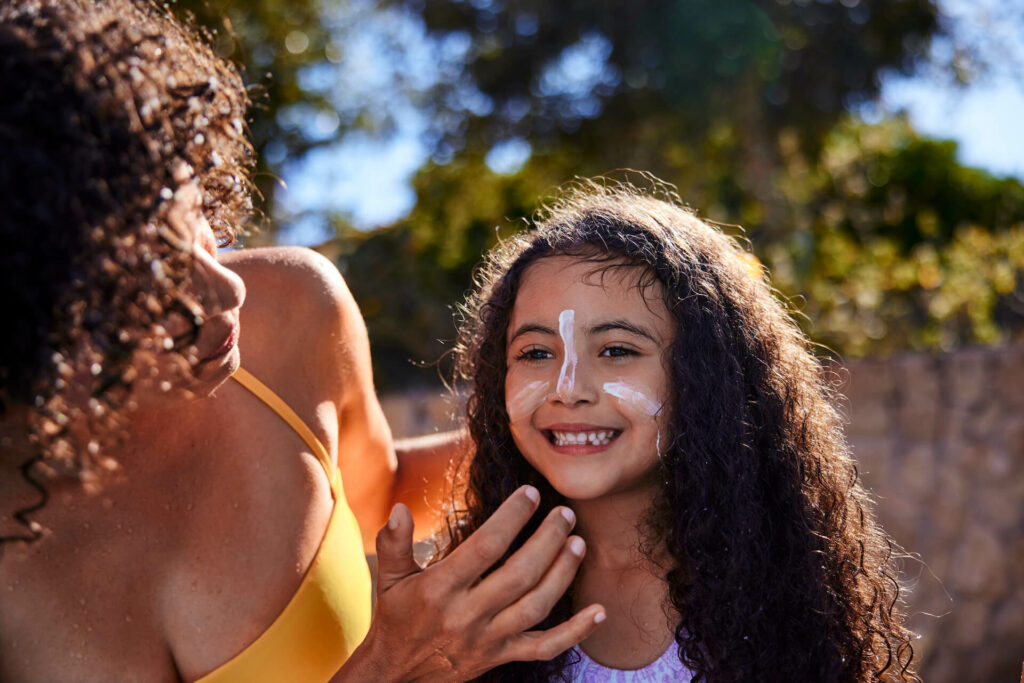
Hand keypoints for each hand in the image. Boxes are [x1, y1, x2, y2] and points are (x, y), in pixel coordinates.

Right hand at [336, 486, 604, 681]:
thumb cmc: (396, 618)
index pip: (484, 548)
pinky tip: (599, 611)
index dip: (511, 519)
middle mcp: (466, 615)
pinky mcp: (502, 656)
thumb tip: (399, 509)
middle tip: (566, 514)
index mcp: (439, 589)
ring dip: (563, 574)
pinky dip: (576, 632)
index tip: (531, 494)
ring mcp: (488, 639)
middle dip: (548, 541)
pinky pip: (545, 647)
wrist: (397, 677)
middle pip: (519, 575)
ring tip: (578, 543)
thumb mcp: (388, 579)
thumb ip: (393, 543)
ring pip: (536, 606)